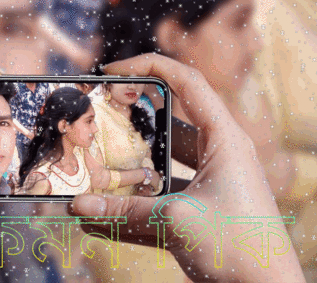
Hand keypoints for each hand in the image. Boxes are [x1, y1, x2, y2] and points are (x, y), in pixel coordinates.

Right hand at [69, 54, 304, 281]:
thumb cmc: (240, 249)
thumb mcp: (177, 221)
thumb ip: (125, 212)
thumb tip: (77, 206)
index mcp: (224, 139)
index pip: (187, 82)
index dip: (148, 66)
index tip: (112, 71)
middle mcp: (218, 154)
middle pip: (170, 122)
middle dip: (133, 122)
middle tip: (98, 119)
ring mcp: (211, 182)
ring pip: (163, 162)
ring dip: (132, 166)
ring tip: (95, 166)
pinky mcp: (203, 208)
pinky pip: (164, 195)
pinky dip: (137, 202)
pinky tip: (102, 214)